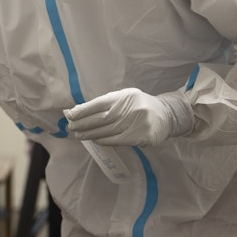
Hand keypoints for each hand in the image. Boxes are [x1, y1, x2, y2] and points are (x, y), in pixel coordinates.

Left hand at [63, 88, 192, 146]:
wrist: (166, 115)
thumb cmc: (139, 106)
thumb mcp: (124, 98)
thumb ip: (105, 103)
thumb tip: (79, 110)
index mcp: (124, 96)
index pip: (99, 103)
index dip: (83, 110)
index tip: (70, 115)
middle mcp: (130, 108)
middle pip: (101, 118)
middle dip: (83, 123)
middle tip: (71, 127)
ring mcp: (137, 123)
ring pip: (107, 131)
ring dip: (90, 134)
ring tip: (79, 135)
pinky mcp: (141, 137)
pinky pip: (117, 140)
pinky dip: (103, 140)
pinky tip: (94, 140)